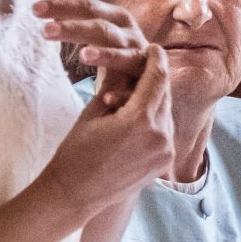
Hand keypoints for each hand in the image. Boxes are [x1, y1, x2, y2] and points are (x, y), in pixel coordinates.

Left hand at [35, 0, 148, 106]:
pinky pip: (134, 91)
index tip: (34, 9)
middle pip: (101, 28)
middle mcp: (131, 35)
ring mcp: (141, 60)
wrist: (148, 74)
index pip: (87, 7)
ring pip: (121, 56)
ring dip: (104, 55)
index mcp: (117, 18)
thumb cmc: (116, 44)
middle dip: (74, 29)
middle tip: (45, 31)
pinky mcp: (147, 85)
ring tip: (83, 55)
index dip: (62, 6)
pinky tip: (107, 99)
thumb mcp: (97, 19)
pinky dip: (122, 95)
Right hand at [40, 44, 172, 215]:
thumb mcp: (93, 112)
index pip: (156, 79)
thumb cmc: (76, 151)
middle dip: (156, 78)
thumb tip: (124, 59)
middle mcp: (160, 135)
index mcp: (140, 120)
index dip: (156, 60)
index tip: (154, 47)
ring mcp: (165, 151)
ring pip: (166, 113)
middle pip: (165, 95)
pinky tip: (140, 114)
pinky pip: (165, 131)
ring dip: (155, 99)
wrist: (75, 194)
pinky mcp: (165, 162)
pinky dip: (156, 119)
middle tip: (149, 63)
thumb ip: (115, 85)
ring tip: (139, 91)